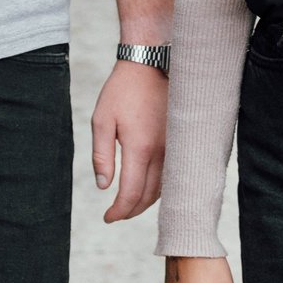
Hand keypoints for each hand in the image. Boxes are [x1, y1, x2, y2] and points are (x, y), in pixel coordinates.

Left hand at [91, 59, 165, 221]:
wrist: (151, 65)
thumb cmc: (123, 90)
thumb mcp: (102, 120)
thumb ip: (102, 156)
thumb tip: (104, 187)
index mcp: (140, 148)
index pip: (131, 194)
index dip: (119, 211)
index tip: (107, 217)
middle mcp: (162, 152)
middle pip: (149, 197)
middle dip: (131, 211)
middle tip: (116, 215)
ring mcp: (175, 147)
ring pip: (164, 189)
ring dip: (146, 202)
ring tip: (129, 206)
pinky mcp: (180, 142)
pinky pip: (172, 175)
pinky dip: (159, 189)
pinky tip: (147, 188)